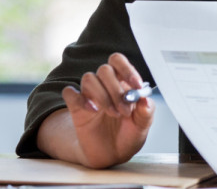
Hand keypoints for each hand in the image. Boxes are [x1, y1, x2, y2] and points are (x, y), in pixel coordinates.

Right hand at [60, 53, 155, 167]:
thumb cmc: (128, 134)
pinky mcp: (76, 107)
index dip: (127, 69)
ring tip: (113, 113)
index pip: (119, 61)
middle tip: (125, 110)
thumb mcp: (143, 125)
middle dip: (116, 89)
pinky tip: (92, 111)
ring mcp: (90, 95)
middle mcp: (105, 85)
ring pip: (89, 78)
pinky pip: (69, 93)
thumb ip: (146, 111)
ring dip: (102, 96)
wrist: (112, 154)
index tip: (136, 86)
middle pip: (104, 70)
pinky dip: (80, 99)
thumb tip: (145, 98)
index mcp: (122, 82)